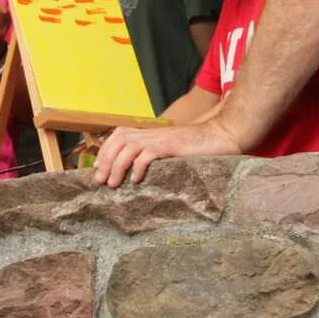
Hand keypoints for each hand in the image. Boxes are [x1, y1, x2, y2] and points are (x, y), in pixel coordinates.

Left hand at [92, 120, 240, 187]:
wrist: (221, 136)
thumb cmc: (196, 148)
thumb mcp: (170, 151)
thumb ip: (155, 157)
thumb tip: (137, 174)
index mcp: (150, 134)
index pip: (119, 135)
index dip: (105, 150)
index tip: (97, 168)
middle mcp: (152, 133)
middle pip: (119, 139)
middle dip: (106, 159)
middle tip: (99, 180)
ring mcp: (161, 138)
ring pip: (129, 147)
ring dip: (117, 165)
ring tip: (113, 184)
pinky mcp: (171, 145)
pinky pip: (149, 153)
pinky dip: (139, 166)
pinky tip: (137, 180)